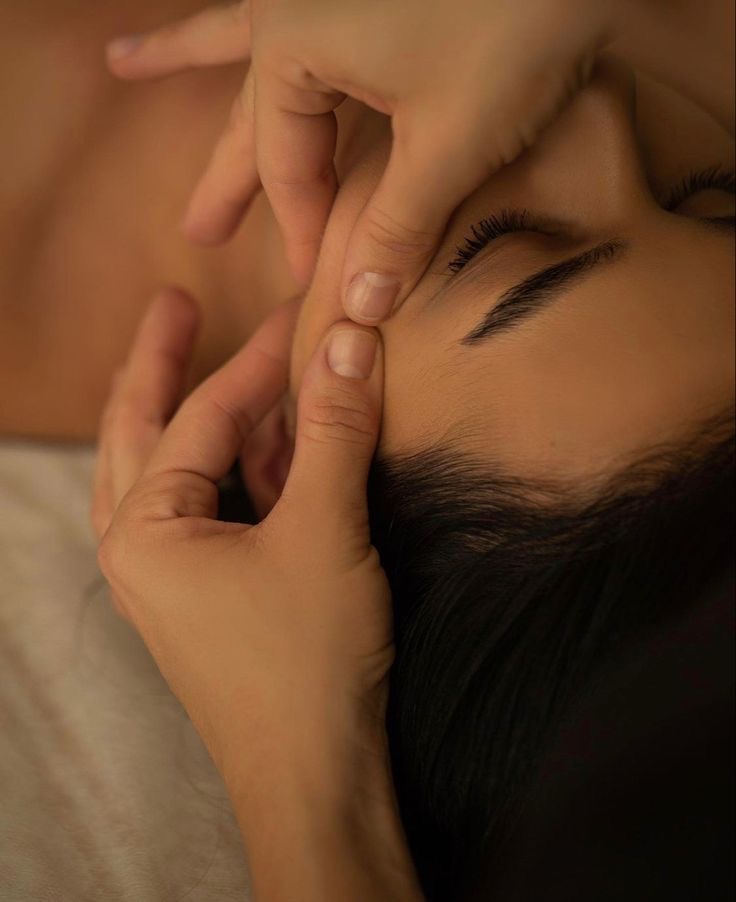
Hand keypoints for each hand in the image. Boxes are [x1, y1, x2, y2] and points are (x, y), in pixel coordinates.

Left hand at [92, 288, 422, 898]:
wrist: (314, 779)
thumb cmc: (306, 662)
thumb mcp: (325, 531)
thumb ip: (332, 430)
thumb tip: (350, 340)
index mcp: (145, 532)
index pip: (202, 417)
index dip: (254, 359)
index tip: (295, 312)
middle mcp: (139, 550)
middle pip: (138, 432)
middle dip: (158, 364)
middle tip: (172, 304)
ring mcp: (166, 576)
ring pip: (164, 470)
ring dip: (186, 414)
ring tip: (195, 358)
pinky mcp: (201, 595)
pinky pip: (201, 508)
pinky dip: (227, 468)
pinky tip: (254, 445)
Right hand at [108, 0, 615, 311]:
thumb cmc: (518, 19)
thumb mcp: (450, 140)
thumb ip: (398, 227)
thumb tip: (361, 308)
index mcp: (293, 45)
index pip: (287, 167)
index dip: (300, 233)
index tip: (311, 283)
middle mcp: (293, 5)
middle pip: (254, 113)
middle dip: (227, 175)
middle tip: (197, 231)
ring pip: (258, 53)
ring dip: (198, 62)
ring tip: (126, 63)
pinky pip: (286, 13)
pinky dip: (242, 22)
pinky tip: (227, 17)